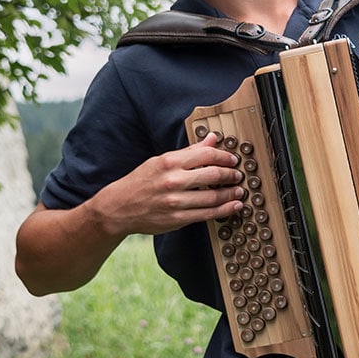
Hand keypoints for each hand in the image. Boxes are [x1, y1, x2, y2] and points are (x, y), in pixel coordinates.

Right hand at [94, 132, 245, 236]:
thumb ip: (189, 152)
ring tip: (239, 191)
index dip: (224, 156)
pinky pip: (207, 214)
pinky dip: (225, 210)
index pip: (205, 154)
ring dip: (231, 194)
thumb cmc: (141, 181)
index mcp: (169, 162)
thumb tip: (212, 139)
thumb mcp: (161, 161)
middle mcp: (173, 181)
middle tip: (238, 175)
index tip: (233, 159)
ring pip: (213, 197)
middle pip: (212, 175)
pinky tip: (234, 206)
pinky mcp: (178, 219)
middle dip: (230, 174)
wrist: (119, 207)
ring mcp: (175, 202)